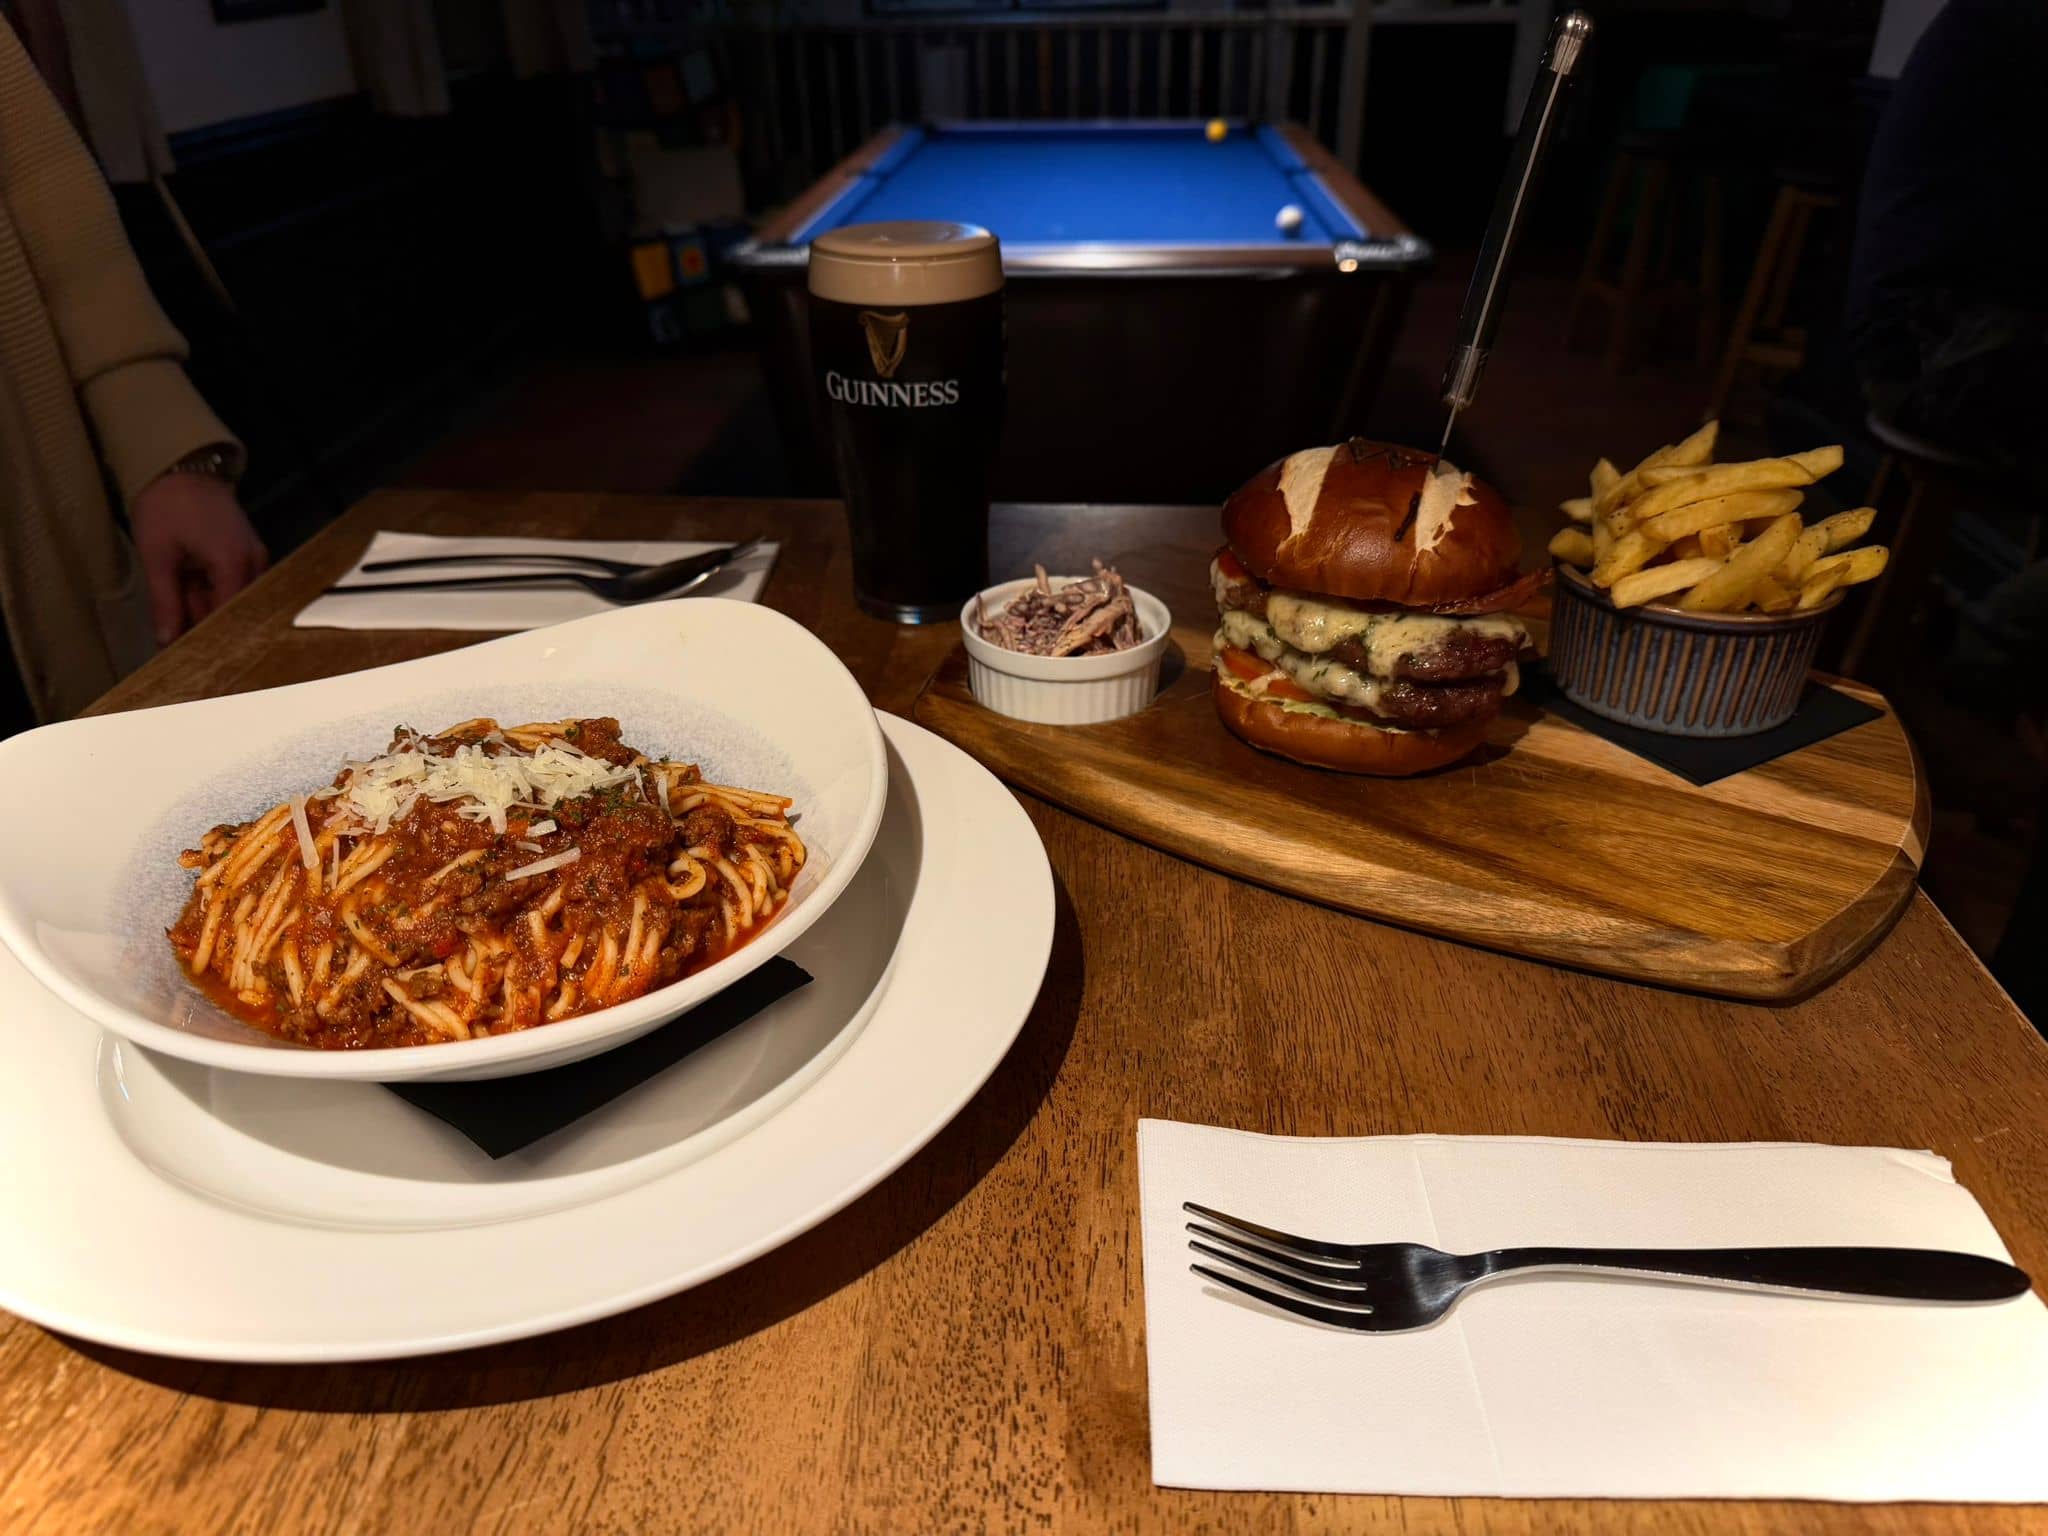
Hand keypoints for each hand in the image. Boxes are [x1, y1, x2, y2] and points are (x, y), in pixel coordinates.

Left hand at [130, 471, 268, 642]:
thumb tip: (167, 640)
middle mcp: (254, 563)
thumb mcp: (157, 555)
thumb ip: (166, 602)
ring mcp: (254, 557)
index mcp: (234, 563)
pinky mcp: (248, 552)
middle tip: (176, 642)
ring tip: (178, 610)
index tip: (191, 659)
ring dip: (206, 607)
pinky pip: (233, 584)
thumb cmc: (168, 504)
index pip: (229, 617)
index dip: (211, 640)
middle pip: (235, 610)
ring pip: (233, 599)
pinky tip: (189, 592)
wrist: (182, 464)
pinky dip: (212, 592)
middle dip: (205, 625)